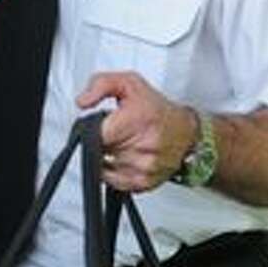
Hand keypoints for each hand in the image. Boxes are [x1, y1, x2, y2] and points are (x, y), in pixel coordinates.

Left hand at [76, 70, 197, 191]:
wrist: (185, 131)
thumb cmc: (156, 109)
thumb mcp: (129, 83)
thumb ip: (100, 84)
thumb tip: (82, 102)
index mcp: (137, 119)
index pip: (96, 134)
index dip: (94, 129)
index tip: (104, 124)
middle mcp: (143, 145)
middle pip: (99, 151)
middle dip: (104, 141)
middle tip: (118, 131)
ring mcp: (143, 167)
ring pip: (104, 167)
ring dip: (109, 156)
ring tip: (125, 142)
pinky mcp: (143, 183)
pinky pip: (113, 181)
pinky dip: (115, 170)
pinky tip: (126, 156)